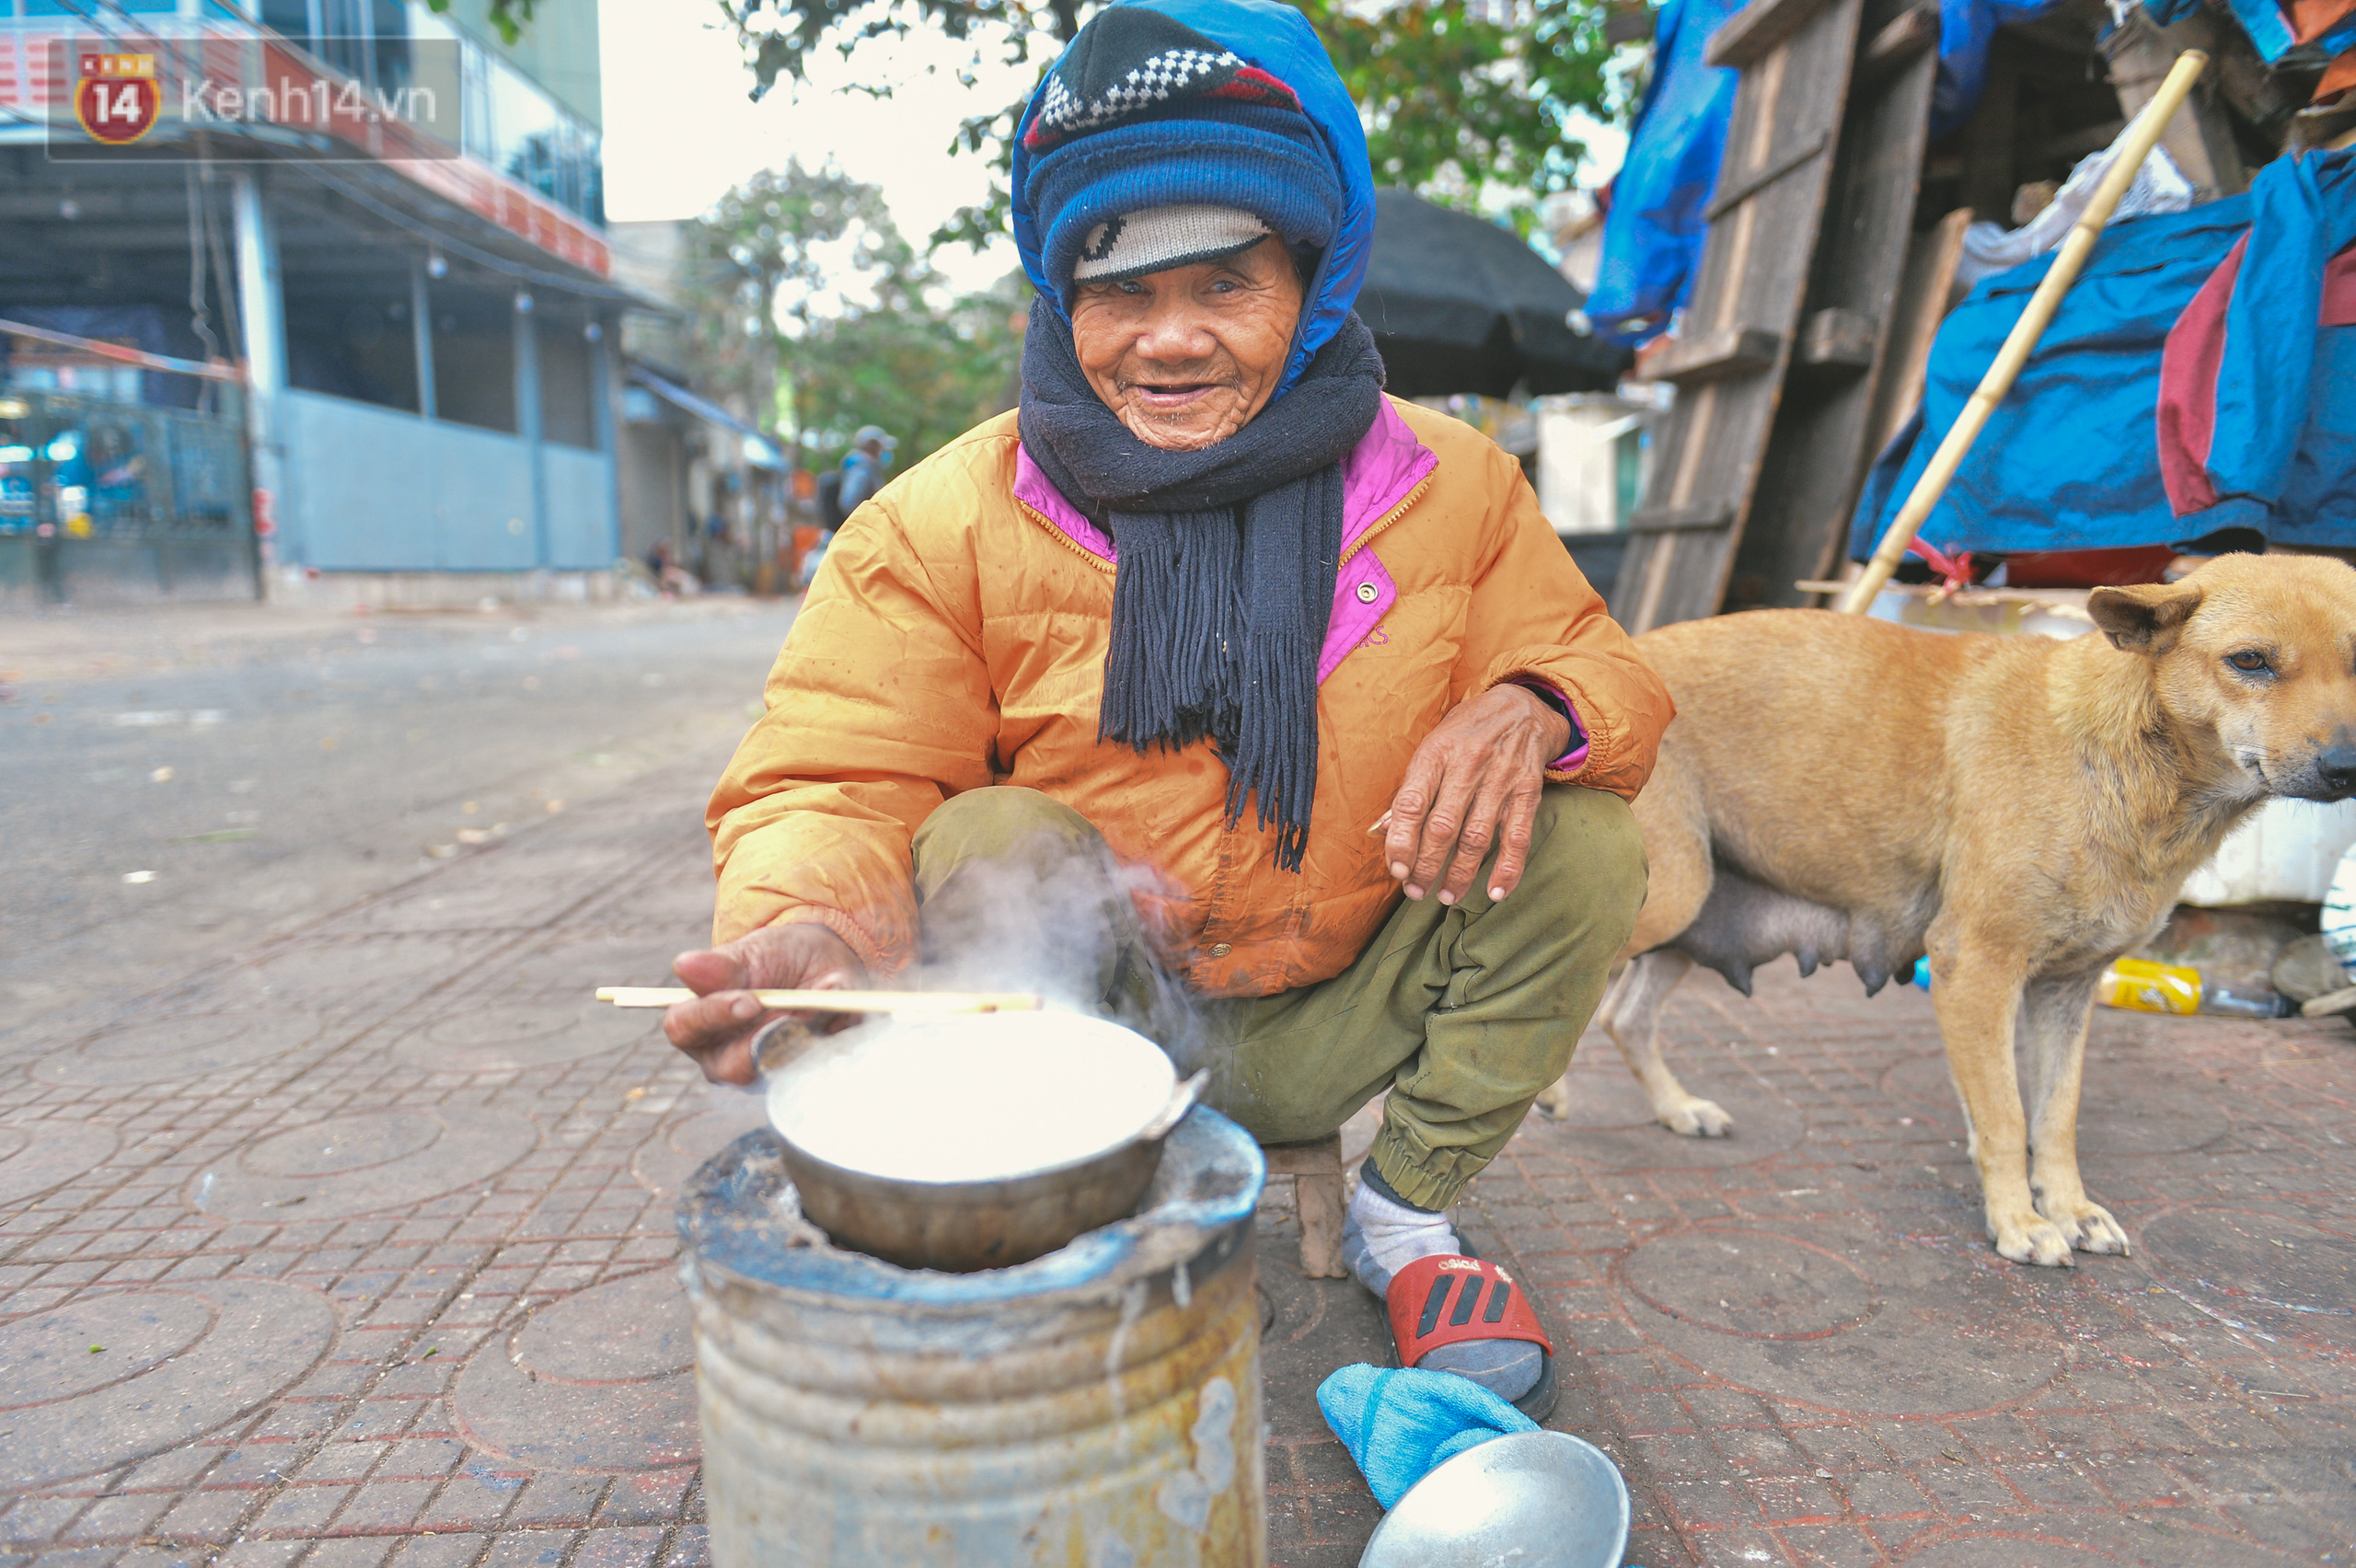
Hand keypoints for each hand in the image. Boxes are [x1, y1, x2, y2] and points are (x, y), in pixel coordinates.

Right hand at [663, 924, 868, 1085]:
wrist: (821, 963)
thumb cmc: (773, 958)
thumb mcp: (749, 953)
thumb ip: (720, 966)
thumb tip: (684, 966)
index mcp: (696, 1023)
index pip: (685, 1028)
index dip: (713, 1016)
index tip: (749, 1001)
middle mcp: (721, 1057)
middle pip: (729, 1067)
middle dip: (763, 1038)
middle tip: (789, 1012)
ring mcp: (759, 1074)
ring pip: (774, 1073)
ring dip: (799, 1041)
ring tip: (816, 1009)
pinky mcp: (798, 1079)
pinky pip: (812, 1072)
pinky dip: (828, 1043)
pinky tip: (834, 1020)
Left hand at [1384, 684, 1570, 906]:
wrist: (1522, 706)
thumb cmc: (1466, 731)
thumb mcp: (1432, 746)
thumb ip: (1411, 789)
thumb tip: (1385, 830)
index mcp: (1436, 752)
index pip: (1412, 804)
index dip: (1401, 842)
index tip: (1396, 870)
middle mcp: (1468, 765)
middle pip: (1442, 827)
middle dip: (1426, 866)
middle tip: (1415, 891)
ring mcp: (1501, 779)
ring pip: (1476, 838)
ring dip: (1459, 874)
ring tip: (1445, 896)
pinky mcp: (1528, 792)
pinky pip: (1517, 837)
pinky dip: (1507, 869)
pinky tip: (1495, 892)